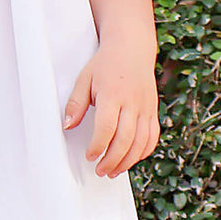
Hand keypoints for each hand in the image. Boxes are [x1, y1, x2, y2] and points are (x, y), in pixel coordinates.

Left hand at [63, 44, 159, 177]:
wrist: (131, 48)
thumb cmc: (104, 64)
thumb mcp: (84, 79)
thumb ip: (76, 103)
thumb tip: (67, 126)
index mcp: (112, 94)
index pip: (106, 128)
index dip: (97, 146)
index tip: (89, 156)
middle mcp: (132, 102)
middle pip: (125, 139)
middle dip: (112, 160)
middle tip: (100, 170)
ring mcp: (146, 107)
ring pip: (141, 142)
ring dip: (127, 161)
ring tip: (113, 171)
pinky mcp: (153, 110)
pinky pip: (153, 137)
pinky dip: (143, 152)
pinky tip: (131, 159)